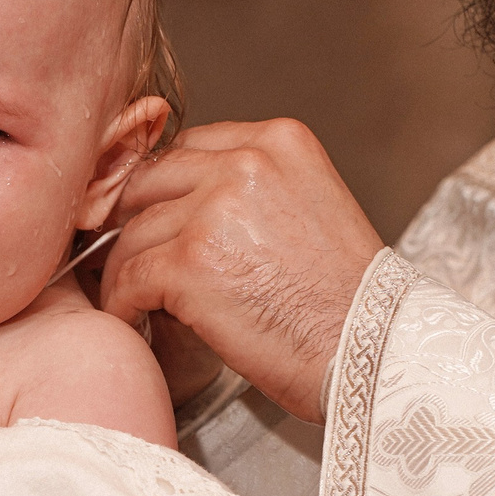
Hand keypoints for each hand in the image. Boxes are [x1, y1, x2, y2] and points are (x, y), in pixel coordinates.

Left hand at [100, 119, 383, 421]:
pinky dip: (123, 304)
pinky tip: (135, 321)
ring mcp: (213, 210)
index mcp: (278, 141)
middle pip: (149, 182)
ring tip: (134, 301)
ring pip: (133, 233)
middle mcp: (245, 163)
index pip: (189, 148)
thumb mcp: (310, 209)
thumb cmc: (345, 300)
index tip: (153, 221)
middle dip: (132, 223)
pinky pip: (128, 277)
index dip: (163, 190)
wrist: (372, 354)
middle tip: (128, 259)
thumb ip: (253, 190)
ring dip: (125, 270)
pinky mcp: (189, 263)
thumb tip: (179, 203)